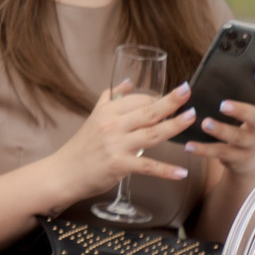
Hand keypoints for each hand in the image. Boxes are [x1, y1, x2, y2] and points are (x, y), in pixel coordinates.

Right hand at [48, 83, 195, 200]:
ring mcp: (116, 145)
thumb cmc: (81, 147)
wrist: (63, 173)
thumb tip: (128, 81)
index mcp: (107, 112)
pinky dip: (166, 170)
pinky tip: (182, 172)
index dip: (158, 98)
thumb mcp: (93, 117)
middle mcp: (112, 125)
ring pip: (152, 134)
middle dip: (170, 101)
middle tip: (187, 91)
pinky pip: (147, 167)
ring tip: (191, 119)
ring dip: (174, 126)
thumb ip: (110, 98)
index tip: (175, 97)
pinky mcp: (118, 165)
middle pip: (148, 112)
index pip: (138, 100)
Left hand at [179, 72, 254, 177]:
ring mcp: (252, 144)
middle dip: (241, 110)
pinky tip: (190, 146)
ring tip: (205, 123)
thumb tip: (229, 70)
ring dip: (220, 130)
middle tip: (223, 105)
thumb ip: (245, 94)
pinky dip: (203, 149)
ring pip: (236, 137)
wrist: (249, 161)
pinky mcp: (238, 158)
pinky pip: (220, 152)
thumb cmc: (246, 127)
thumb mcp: (250, 112)